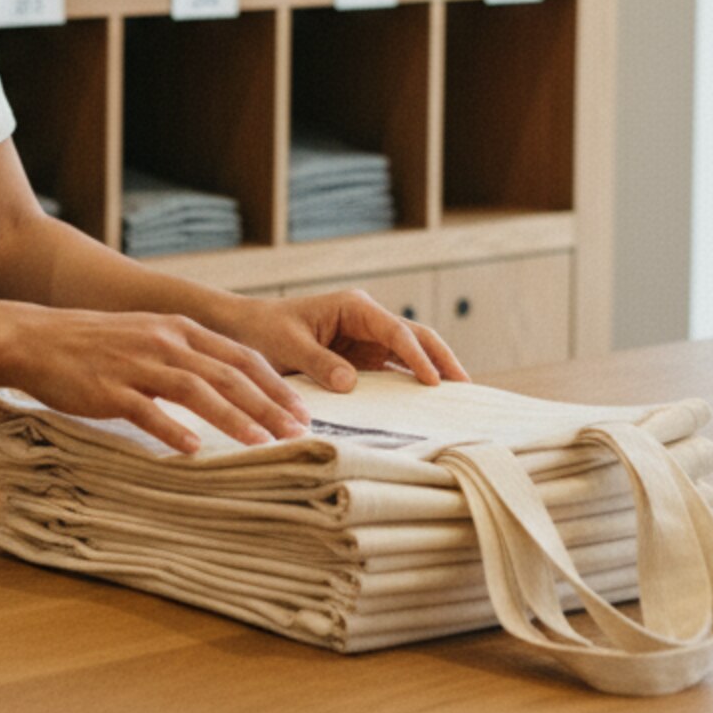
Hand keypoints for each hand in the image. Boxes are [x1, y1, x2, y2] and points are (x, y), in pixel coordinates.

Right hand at [3, 306, 312, 455]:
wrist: (38, 338)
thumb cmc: (95, 343)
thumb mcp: (149, 334)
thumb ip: (186, 355)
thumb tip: (228, 386)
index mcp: (179, 328)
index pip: (240, 355)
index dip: (275, 383)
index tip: (301, 410)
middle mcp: (164, 341)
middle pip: (228, 373)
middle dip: (268, 404)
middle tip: (298, 432)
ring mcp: (137, 363)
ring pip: (196, 390)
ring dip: (234, 417)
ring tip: (262, 443)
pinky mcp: (109, 387)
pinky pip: (146, 410)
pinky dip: (172, 429)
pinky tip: (193, 449)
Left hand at [219, 288, 471, 393]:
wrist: (246, 330)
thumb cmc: (264, 330)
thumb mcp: (288, 345)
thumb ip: (319, 362)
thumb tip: (352, 383)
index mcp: (354, 307)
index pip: (396, 330)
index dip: (417, 355)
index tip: (433, 381)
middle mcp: (367, 320)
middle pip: (415, 338)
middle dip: (441, 360)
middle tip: (466, 388)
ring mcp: (367, 340)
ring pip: (410, 354)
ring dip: (432, 373)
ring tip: (458, 399)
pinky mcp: (361, 359)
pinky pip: (392, 371)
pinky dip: (411, 385)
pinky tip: (426, 405)